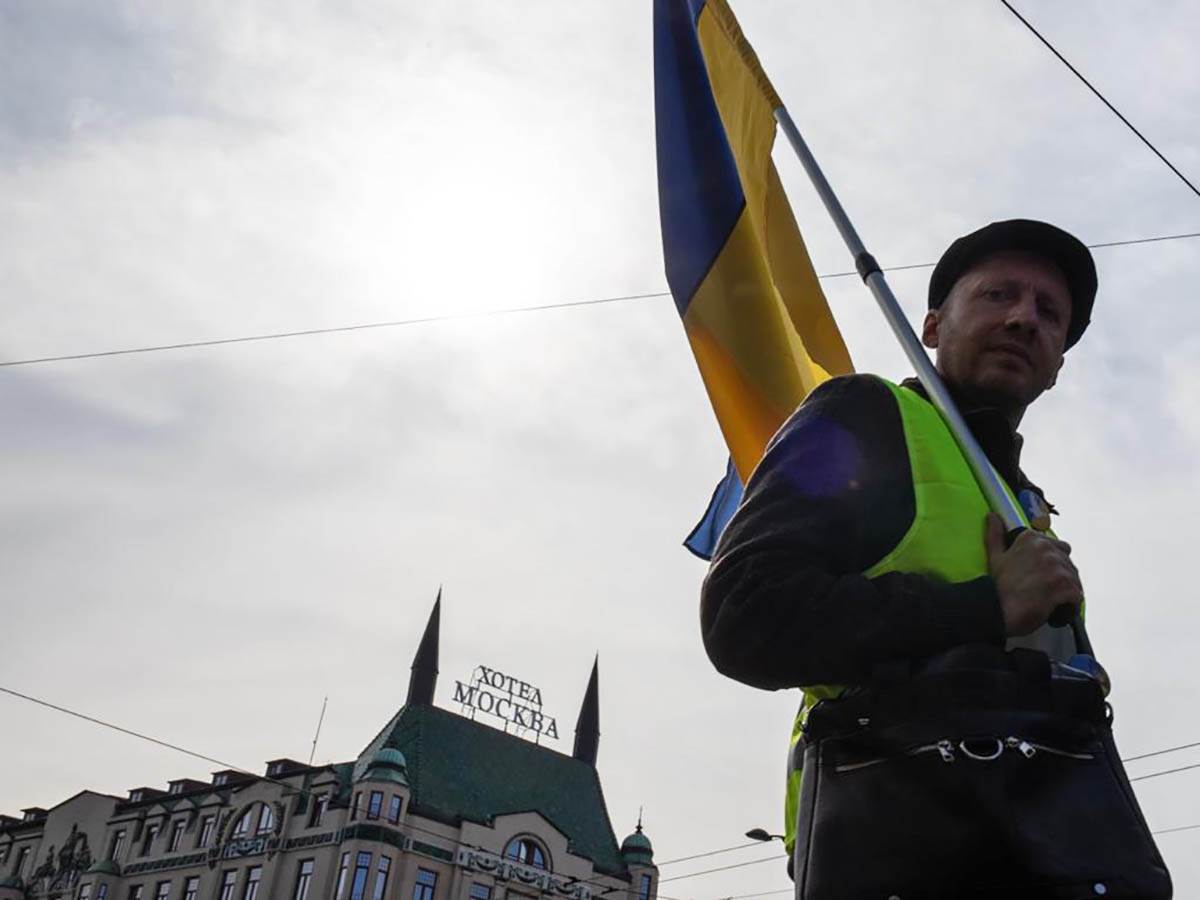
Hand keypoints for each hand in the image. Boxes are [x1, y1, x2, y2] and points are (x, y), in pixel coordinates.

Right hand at [984, 513, 1082, 636]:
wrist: (998, 610)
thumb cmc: (996, 586)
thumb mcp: (994, 556)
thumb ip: (996, 534)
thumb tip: (992, 516)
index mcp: (1032, 539)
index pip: (1059, 547)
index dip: (1051, 563)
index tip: (1040, 575)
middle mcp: (1047, 549)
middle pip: (1068, 563)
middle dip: (1061, 576)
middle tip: (1044, 590)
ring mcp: (1057, 568)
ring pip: (1074, 579)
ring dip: (1065, 591)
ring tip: (1049, 601)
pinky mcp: (1066, 586)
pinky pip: (1077, 595)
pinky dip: (1070, 605)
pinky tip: (1056, 609)